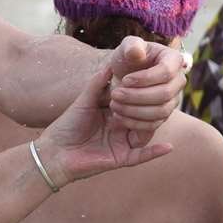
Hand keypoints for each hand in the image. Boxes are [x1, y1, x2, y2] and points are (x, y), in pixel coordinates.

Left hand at [37, 54, 172, 184]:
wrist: (54, 151)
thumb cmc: (67, 125)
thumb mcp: (84, 100)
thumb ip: (98, 84)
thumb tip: (111, 65)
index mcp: (115, 112)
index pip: (136, 100)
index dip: (143, 90)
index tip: (149, 76)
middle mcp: (122, 128)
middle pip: (145, 116)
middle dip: (144, 103)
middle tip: (133, 94)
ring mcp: (123, 143)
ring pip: (146, 133)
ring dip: (146, 122)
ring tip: (143, 110)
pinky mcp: (120, 158)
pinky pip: (141, 156)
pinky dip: (155, 152)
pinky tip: (168, 146)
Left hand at [107, 37, 185, 140]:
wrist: (125, 75)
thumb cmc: (127, 58)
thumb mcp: (125, 47)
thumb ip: (131, 46)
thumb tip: (138, 52)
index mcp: (173, 60)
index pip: (166, 72)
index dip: (145, 78)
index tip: (124, 80)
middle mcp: (178, 81)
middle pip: (164, 94)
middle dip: (137, 96)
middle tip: (115, 94)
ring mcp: (174, 99)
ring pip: (161, 112)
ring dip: (134, 111)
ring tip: (114, 105)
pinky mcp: (164, 115)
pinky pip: (155, 124)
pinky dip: (135, 123)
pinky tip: (118, 116)